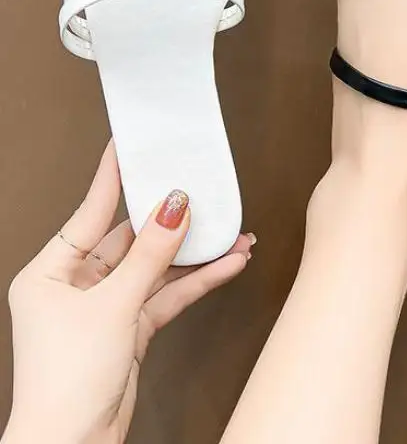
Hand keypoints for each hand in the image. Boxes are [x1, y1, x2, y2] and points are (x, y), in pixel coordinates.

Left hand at [2, 141, 254, 443]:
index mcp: (51, 272)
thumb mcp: (112, 306)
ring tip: (232, 232)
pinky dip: (198, 280)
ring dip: (195, 253)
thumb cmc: (64, 384)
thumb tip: (173, 207)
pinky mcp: (130, 327)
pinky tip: (227, 264)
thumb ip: (150, 255)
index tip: (128, 145)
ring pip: (158, 266)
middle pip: (133, 239)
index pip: (91, 211)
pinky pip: (169, 293)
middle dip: (173, 221)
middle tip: (200, 192)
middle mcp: (77, 285)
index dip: (113, 177)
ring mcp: (106, 306)